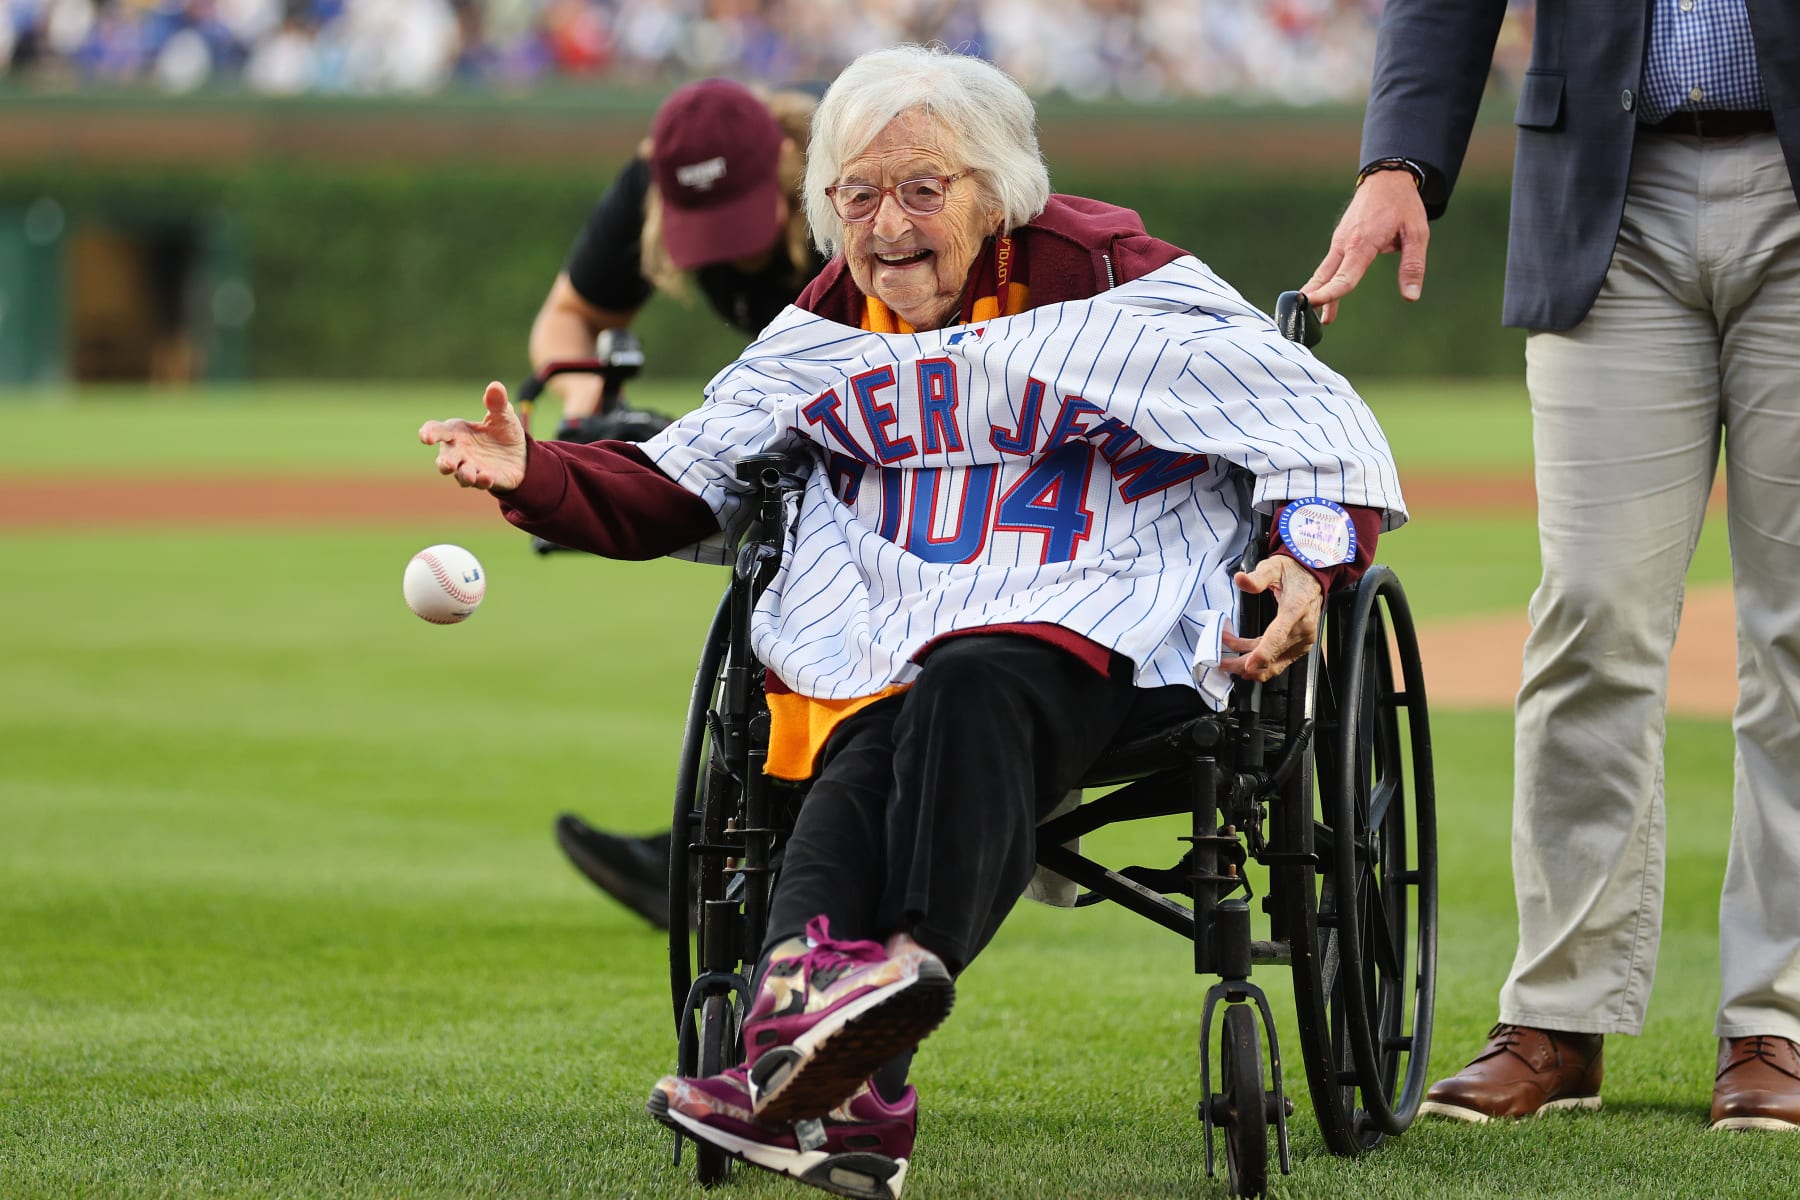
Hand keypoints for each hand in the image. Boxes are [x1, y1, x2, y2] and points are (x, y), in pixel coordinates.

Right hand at [419, 381, 527, 491]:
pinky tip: (487, 477)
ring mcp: (470, 468)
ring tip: (469, 475)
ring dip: (463, 475)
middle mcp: (459, 452)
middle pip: (444, 459)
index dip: (428, 433)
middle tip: (447, 465)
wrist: (521, 456)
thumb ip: (497, 403)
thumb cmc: (504, 432)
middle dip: (444, 463)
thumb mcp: (503, 416)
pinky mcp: (485, 480)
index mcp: (457, 432)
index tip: (426, 438)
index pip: (436, 431)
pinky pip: (480, 483)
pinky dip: (482, 481)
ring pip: (459, 475)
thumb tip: (495, 386)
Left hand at [1220, 556, 1324, 682]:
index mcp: (1295, 609)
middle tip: (1223, 665)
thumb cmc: (1292, 572)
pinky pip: (1280, 658)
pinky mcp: (1301, 644)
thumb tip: (1241, 580)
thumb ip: (1257, 577)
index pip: (1278, 635)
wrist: (1312, 576)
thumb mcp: (1273, 567)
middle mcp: (1303, 628)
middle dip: (1246, 664)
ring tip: (1228, 662)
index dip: (1263, 653)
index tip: (1248, 666)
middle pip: (1274, 654)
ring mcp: (1304, 639)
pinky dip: (1260, 659)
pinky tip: (1243, 655)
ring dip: (1251, 665)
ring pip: (1276, 661)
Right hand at [1299, 170, 1429, 324]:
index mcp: (1363, 243)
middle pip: (1324, 277)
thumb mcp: (1417, 233)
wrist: (1387, 178)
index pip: (1344, 277)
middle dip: (1313, 297)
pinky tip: (1322, 297)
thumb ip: (1412, 266)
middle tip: (1299, 318)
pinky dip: (1323, 282)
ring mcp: (1339, 241)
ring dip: (1317, 293)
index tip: (1313, 306)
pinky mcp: (1340, 240)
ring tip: (1312, 317)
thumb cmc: (1403, 205)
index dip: (1330, 294)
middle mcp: (1345, 243)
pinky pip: (1329, 266)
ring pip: (1324, 272)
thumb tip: (1411, 297)